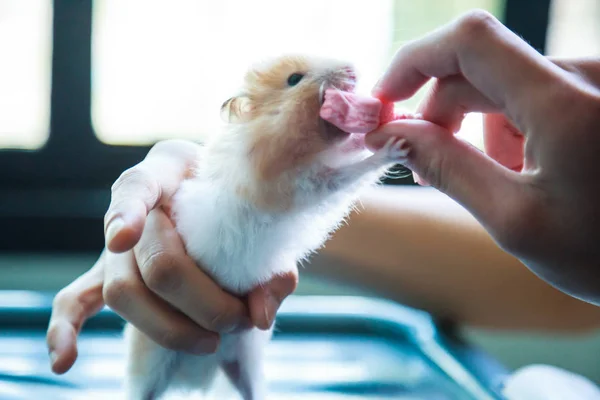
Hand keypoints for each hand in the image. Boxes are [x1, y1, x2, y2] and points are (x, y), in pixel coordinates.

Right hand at [46, 140, 297, 373]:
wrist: (221, 195)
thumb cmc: (240, 203)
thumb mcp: (262, 219)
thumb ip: (270, 266)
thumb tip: (261, 316)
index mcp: (169, 170)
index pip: (138, 184)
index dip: (129, 211)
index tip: (124, 237)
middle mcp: (136, 206)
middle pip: (150, 260)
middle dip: (199, 302)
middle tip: (238, 321)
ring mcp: (118, 243)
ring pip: (122, 290)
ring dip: (166, 327)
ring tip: (210, 344)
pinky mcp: (110, 274)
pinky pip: (75, 299)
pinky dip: (66, 329)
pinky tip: (64, 361)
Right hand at [366, 10, 599, 304]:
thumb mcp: (513, 219)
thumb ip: (446, 168)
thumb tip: (391, 134)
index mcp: (564, 104)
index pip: (469, 41)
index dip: (415, 60)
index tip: (387, 100)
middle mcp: (584, 76)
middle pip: (479, 69)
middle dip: (441, 115)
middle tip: (426, 167)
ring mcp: (593, 83)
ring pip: (503, 86)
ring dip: (481, 131)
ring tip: (499, 183)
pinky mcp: (595, 94)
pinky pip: (532, 94)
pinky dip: (510, 129)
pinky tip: (527, 172)